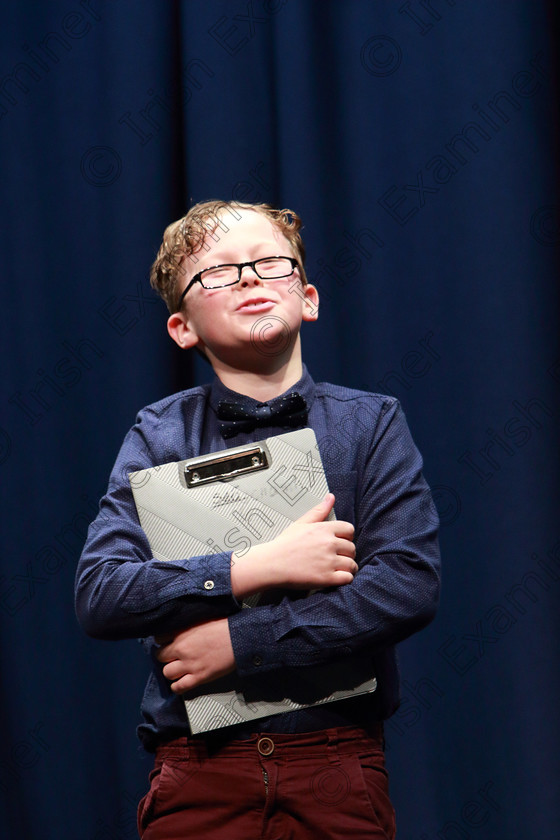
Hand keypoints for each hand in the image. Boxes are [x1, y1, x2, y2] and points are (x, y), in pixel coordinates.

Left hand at [155, 618, 234, 692]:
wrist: (238, 637)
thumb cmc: (225, 626)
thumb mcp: (201, 618)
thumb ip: (188, 626)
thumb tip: (182, 631)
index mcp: (181, 631)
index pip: (159, 639)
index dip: (163, 642)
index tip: (168, 643)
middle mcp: (181, 648)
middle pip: (160, 656)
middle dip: (165, 657)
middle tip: (173, 657)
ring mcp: (189, 663)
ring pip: (167, 672)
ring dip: (171, 672)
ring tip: (178, 670)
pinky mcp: (198, 676)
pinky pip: (179, 687)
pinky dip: (177, 687)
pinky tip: (180, 683)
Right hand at [230, 493, 356, 597]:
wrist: (272, 564)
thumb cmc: (285, 544)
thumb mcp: (301, 523)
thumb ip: (319, 510)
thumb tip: (331, 496)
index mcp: (323, 529)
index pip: (349, 530)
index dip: (346, 537)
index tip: (339, 542)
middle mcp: (328, 544)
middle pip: (352, 548)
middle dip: (346, 553)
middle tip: (336, 557)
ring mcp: (328, 562)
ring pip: (352, 564)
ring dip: (348, 567)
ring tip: (338, 568)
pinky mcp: (326, 578)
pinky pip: (348, 578)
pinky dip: (345, 578)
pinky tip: (337, 577)